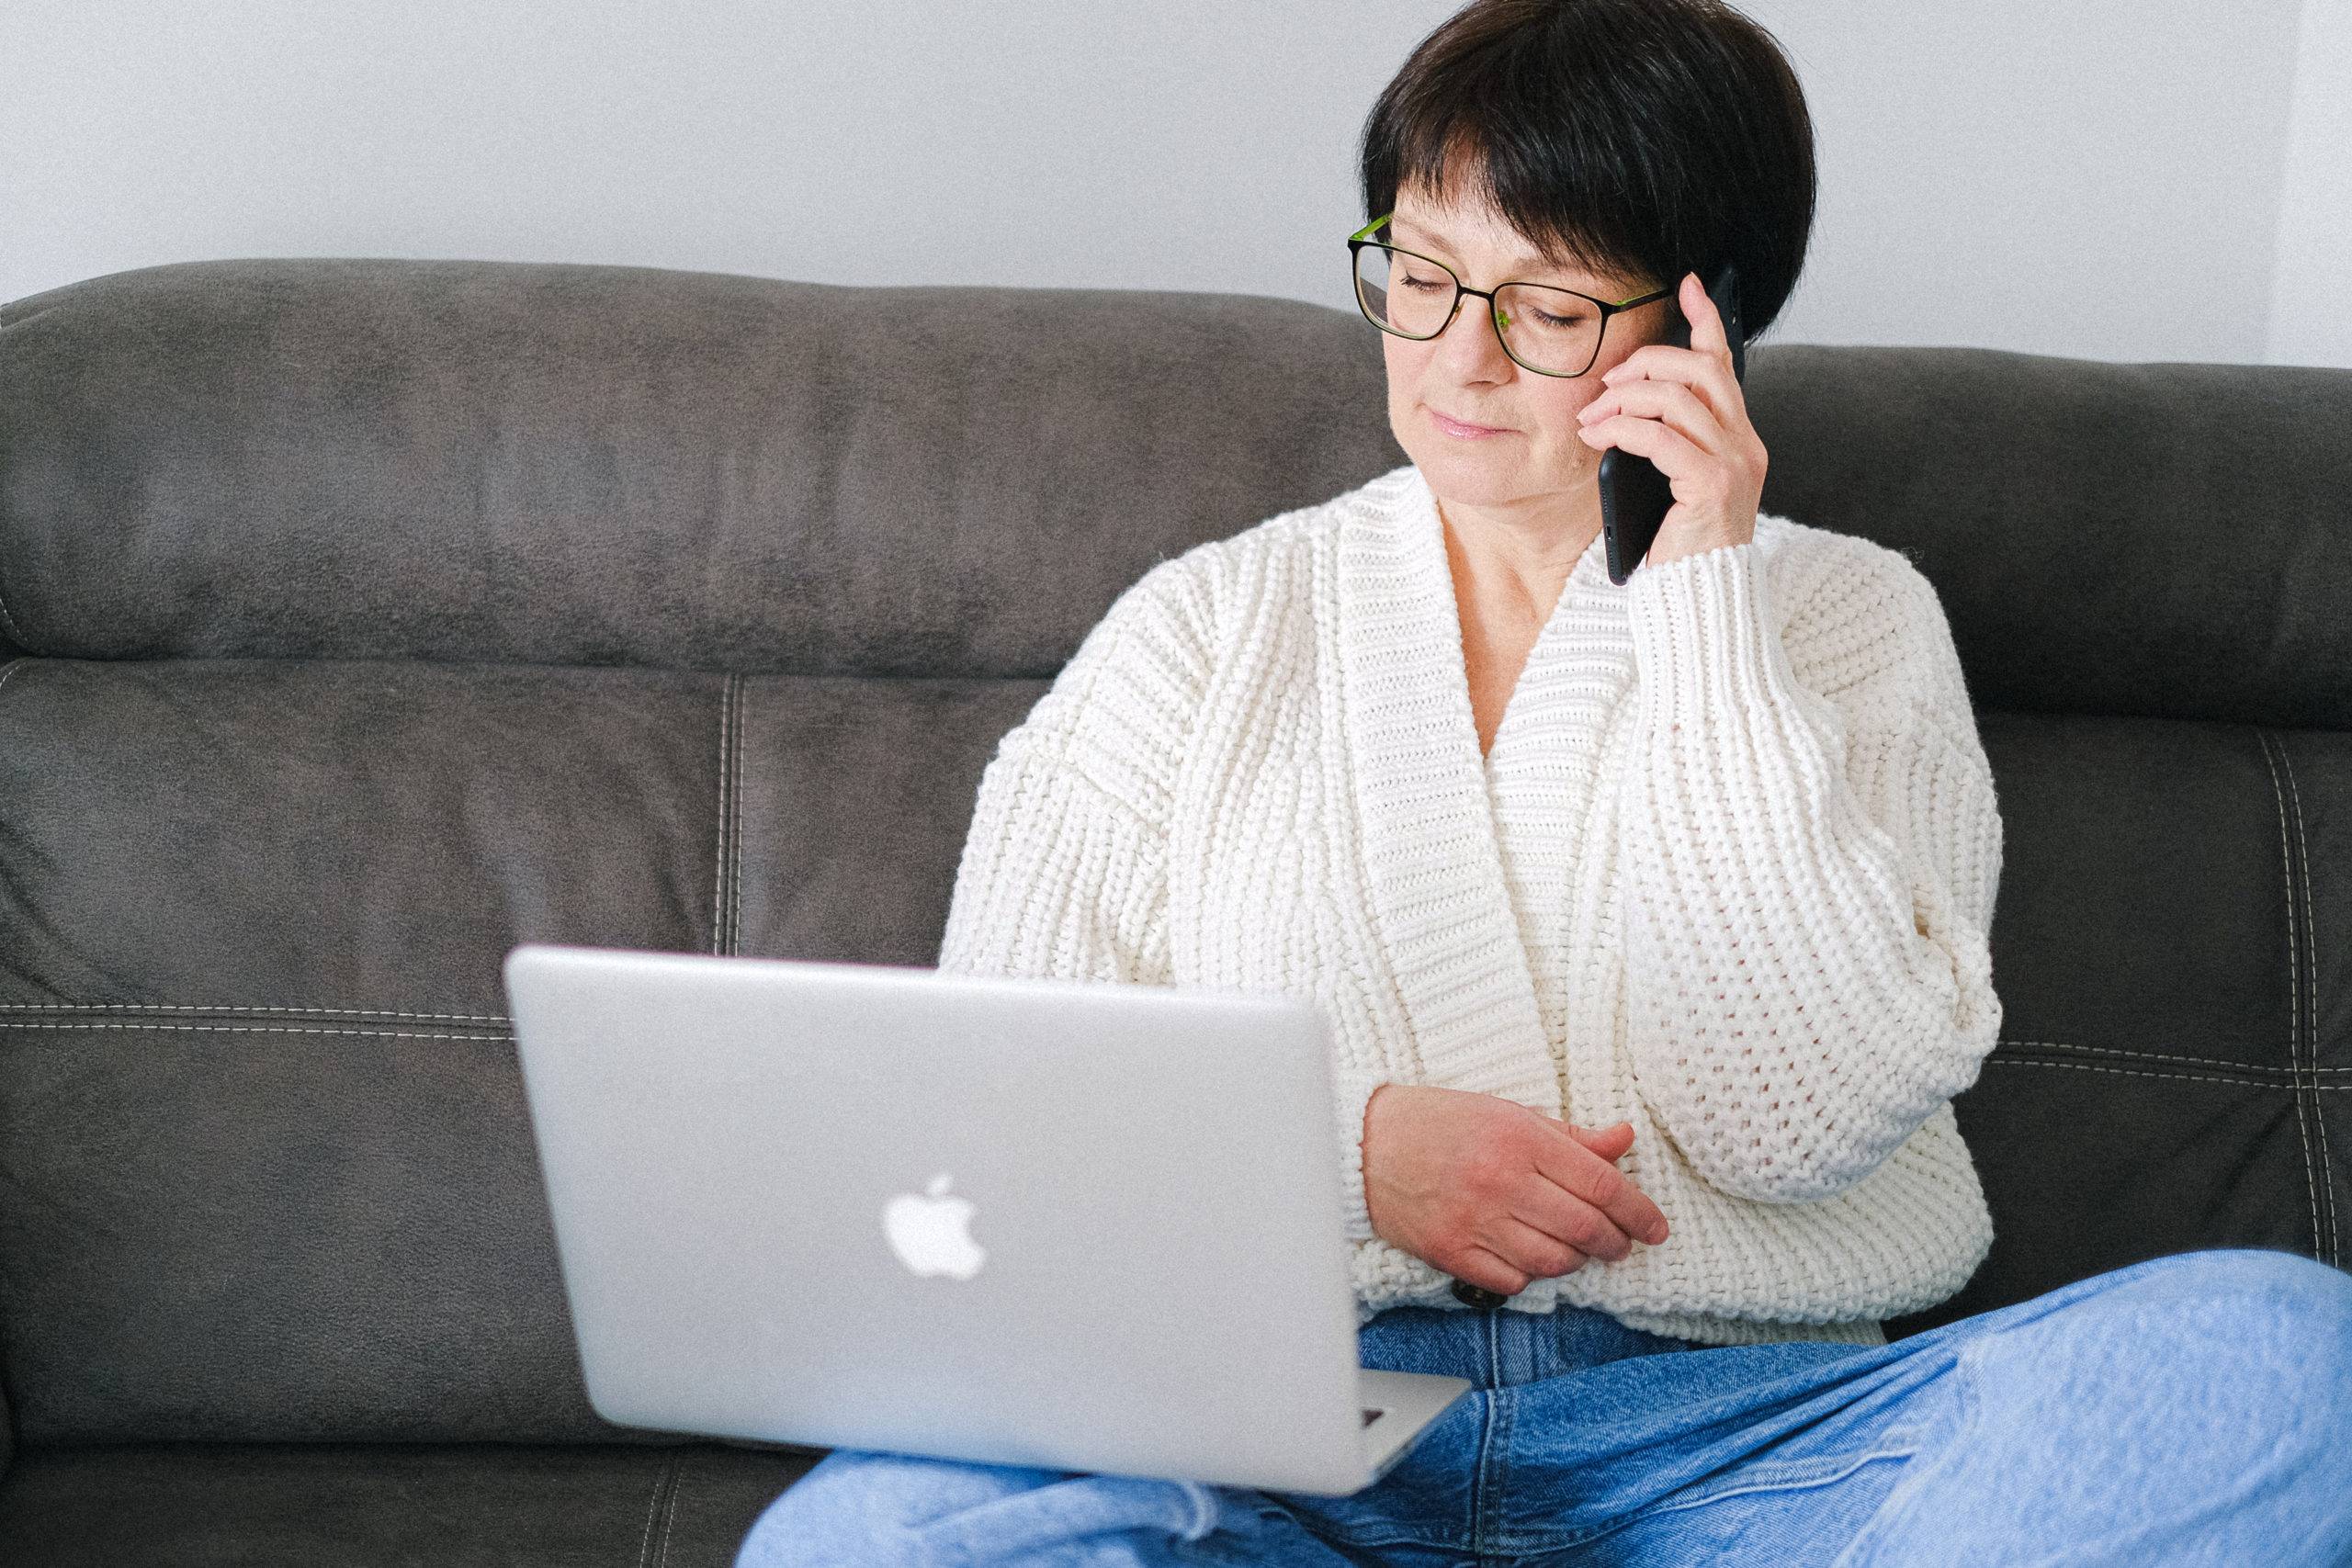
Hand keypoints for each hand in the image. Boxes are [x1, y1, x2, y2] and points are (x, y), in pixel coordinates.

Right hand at [1362, 1083, 1671, 1296]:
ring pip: (1554, 1261)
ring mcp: (1474, 1221)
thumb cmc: (1439, 1122)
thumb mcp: (1508, 1113)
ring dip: (1576, 1260)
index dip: (1639, 1211)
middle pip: (1585, 1228)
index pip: (1601, 1184)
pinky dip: (1532, 1274)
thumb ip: (1570, 1135)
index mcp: (1519, 1138)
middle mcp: (1500, 1180)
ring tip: (1575, 1248)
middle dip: (1615, 1242)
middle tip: (1621, 1243)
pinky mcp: (1450, 1252)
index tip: (1655, 1227)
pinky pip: (1513, 1280)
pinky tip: (1530, 1255)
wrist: (1363, 1143)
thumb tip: (1623, 1141)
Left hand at [1572, 271, 1766, 568]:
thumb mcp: (1669, 484)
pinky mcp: (1713, 487)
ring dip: (1625, 400)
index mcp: (1737, 439)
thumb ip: (1663, 443)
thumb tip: (1620, 403)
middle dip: (1647, 364)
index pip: (1725, 364)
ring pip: (1678, 398)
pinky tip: (1598, 438)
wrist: (1700, 602)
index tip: (1687, 283)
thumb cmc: (1678, 548)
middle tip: (1606, 385)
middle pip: (1700, 370)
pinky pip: (1662, 437)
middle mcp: (1744, 445)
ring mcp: (1734, 465)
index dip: (1706, 320)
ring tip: (1592, 419)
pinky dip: (1623, 429)